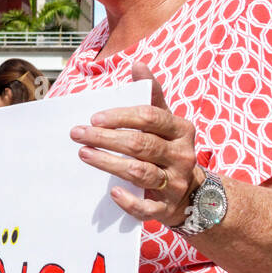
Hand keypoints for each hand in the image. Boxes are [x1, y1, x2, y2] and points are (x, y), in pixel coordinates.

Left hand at [69, 63, 199, 226]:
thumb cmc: (168, 148)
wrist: (193, 193)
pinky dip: (130, 201)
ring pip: (140, 173)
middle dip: (106, 138)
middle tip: (78, 134)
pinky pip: (147, 208)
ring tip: (84, 154)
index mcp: (181, 130)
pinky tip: (112, 193)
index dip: (121, 116)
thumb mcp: (166, 121)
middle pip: (141, 144)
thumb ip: (152, 94)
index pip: (150, 118)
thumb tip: (137, 64)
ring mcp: (175, 183)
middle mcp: (182, 155)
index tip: (94, 117)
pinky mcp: (167, 208)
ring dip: (108, 163)